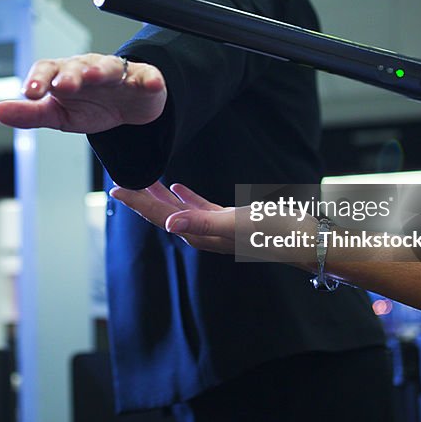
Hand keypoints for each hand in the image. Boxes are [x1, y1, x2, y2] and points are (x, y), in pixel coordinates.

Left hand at [0, 53, 165, 133]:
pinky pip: (147, 76)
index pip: (47, 70)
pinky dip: (149, 79)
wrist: (128, 106)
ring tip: (96, 77)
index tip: (30, 93)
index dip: (38, 79)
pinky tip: (150, 83)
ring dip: (101, 71)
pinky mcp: (144, 79)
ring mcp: (117, 72)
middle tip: (62, 86)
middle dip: (69, 75)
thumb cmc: (90, 105)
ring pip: (109, 67)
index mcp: (64, 75)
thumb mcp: (58, 115)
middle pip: (77, 66)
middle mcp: (88, 68)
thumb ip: (29, 114)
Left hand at [110, 182, 314, 267]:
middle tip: (120, 181)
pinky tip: (177, 188)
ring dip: (158, 197)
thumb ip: (201, 221)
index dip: (136, 201)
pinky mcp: (229, 221)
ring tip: (142, 181)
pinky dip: (184, 198)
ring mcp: (215, 228)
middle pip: (162, 214)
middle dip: (141, 198)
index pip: (159, 215)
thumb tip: (168, 225)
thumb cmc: (275, 232)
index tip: (115, 188)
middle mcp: (203, 234)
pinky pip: (198, 209)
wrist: (305, 240)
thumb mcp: (236, 222)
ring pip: (177, 211)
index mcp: (200, 234)